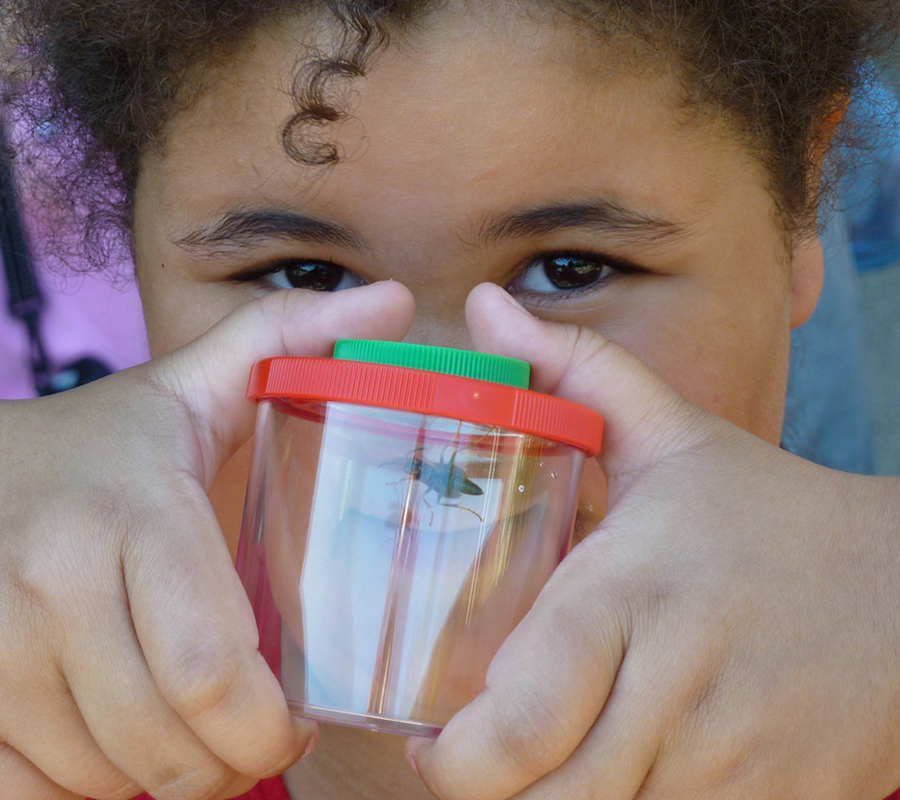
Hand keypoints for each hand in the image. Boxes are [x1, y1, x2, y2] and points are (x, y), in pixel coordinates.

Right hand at [0, 282, 414, 799]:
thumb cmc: (105, 441)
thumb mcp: (194, 383)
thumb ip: (290, 337)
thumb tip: (396, 302)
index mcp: (132, 517)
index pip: (210, 670)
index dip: (268, 731)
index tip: (300, 727)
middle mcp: (50, 588)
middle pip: (162, 745)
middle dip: (226, 769)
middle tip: (255, 745)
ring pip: (100, 779)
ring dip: (164, 782)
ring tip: (197, 743)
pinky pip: (30, 792)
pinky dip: (89, 792)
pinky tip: (125, 747)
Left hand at [407, 283, 899, 799]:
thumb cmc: (767, 514)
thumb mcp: (674, 434)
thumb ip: (575, 367)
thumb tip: (484, 307)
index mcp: (638, 593)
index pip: (528, 711)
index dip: (463, 758)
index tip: (432, 743)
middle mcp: (679, 688)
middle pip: (552, 797)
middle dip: (495, 793)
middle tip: (471, 758)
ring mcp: (730, 765)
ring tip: (535, 760)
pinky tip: (604, 770)